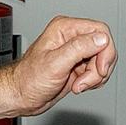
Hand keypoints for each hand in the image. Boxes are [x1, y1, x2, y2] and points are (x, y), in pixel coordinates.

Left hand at [0, 16, 115, 117]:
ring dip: (95, 77)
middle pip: (104, 47)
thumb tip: (101, 38)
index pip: (100, 30)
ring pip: (102, 61)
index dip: (105, 50)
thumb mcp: (55, 63)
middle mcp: (72, 37)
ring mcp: (76, 52)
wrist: (21, 96)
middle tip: (85, 80)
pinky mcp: (78, 65)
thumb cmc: (28, 79)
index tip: (99, 68)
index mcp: (65, 28)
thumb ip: (79, 48)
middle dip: (99, 68)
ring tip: (78, 85)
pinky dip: (93, 81)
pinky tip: (78, 85)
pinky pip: (97, 71)